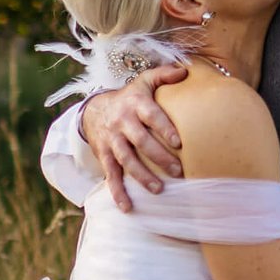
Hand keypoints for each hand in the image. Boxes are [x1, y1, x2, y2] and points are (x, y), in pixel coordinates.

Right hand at [81, 68, 187, 209]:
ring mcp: (112, 140)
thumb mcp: (144, 81)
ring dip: (142, 176)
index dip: (164, 128)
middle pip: (140, 141)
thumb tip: (185, 71)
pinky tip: (128, 207)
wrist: (94, 110)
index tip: (179, 142)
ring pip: (126, 160)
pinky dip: (118, 192)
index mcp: (135, 104)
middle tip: (178, 171)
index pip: (151, 115)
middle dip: (159, 157)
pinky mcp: (104, 156)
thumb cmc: (129, 97)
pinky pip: (111, 175)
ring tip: (159, 189)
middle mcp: (122, 122)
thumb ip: (164, 75)